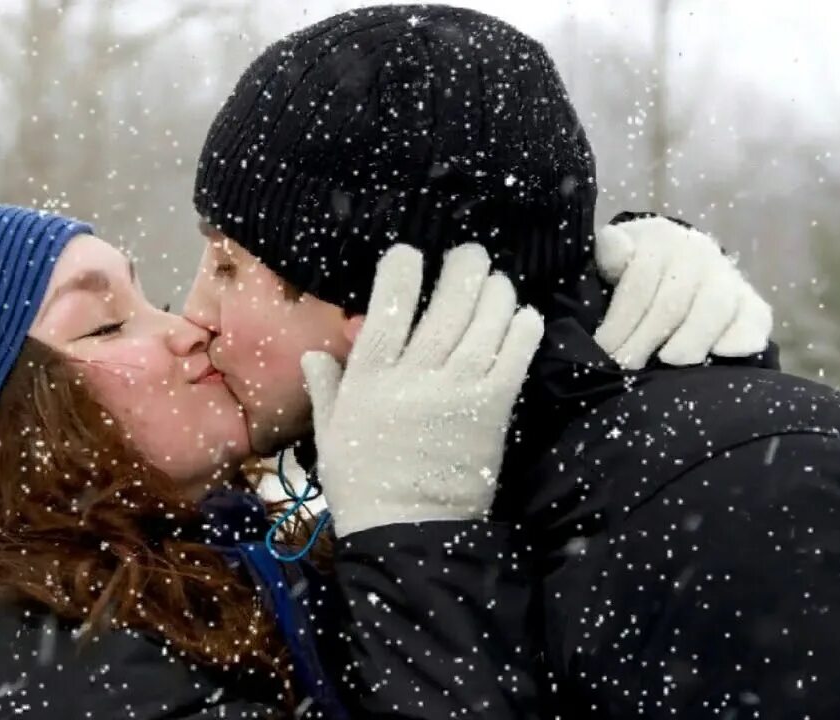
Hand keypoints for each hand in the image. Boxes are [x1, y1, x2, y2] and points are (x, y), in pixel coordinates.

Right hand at [300, 244, 542, 536]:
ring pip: (489, 316)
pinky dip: (523, 325)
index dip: (403, 268)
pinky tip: (522, 316)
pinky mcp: (494, 406)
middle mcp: (417, 373)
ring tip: (497, 285)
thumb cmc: (363, 481)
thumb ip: (326, 387)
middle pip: (450, 300)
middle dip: (465, 266)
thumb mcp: (330, 432)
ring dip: (498, 290)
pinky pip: (517, 351)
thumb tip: (315, 352)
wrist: (410, 530)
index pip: (389, 304)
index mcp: (370, 376)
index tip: (409, 254)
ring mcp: (460, 387)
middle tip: (471, 256)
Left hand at [595, 216, 772, 369]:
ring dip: (689, 341)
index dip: (620, 320)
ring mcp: (728, 276)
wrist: (669, 261)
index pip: (640, 281)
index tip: (604, 347)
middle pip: (674, 301)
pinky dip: (742, 337)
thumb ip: (609, 254)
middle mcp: (698, 253)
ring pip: (715, 309)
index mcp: (659, 239)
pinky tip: (723, 353)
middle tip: (627, 364)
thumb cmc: (630, 267)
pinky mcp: (751, 301)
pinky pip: (756, 318)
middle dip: (645, 338)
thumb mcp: (611, 255)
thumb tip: (615, 249)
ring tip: (666, 362)